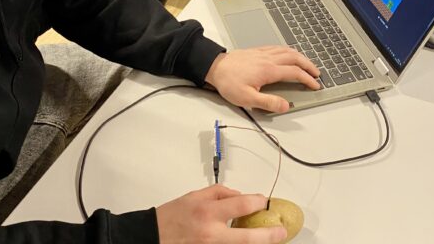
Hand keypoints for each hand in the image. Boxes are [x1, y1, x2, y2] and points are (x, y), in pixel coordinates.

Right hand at [156, 184, 286, 243]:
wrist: (152, 236)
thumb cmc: (172, 216)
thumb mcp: (194, 195)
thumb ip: (219, 194)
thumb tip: (239, 196)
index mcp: (208, 212)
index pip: (241, 205)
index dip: (257, 202)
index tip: (264, 201)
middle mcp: (211, 233)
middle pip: (248, 238)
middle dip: (269, 235)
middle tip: (281, 232)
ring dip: (256, 243)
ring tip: (267, 239)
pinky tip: (248, 242)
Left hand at [204, 46, 319, 112]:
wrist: (215, 67)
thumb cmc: (229, 82)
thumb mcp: (247, 99)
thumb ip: (268, 102)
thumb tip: (285, 105)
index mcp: (268, 70)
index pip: (294, 73)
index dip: (307, 79)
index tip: (315, 85)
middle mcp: (268, 59)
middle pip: (295, 58)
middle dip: (308, 65)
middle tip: (317, 73)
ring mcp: (263, 53)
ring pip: (288, 51)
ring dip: (300, 57)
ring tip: (307, 64)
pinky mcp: (257, 51)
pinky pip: (278, 47)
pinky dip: (288, 50)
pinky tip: (288, 53)